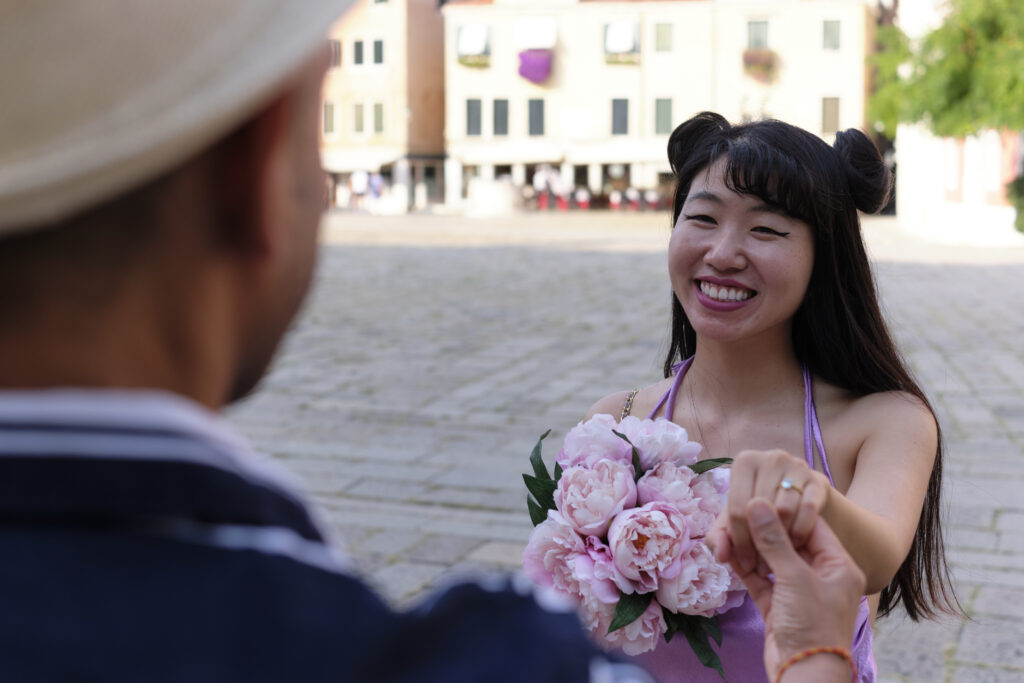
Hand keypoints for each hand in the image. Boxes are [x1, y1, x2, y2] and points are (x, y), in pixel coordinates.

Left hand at [707, 449, 829, 573]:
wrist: (801, 500)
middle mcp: (771, 458)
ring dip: (782, 541)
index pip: (737, 509)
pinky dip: (801, 532)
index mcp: (744, 462)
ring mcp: (797, 466)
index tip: (745, 566)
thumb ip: (720, 538)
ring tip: (778, 556)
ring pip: (784, 511)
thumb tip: (721, 555)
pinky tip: (796, 545)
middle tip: (763, 567)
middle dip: (760, 545)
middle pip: (761, 511)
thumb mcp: (736, 521)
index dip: (740, 543)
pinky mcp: (819, 480)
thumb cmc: (761, 511)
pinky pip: (808, 511)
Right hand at [733, 498, 864, 679]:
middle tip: (741, 512)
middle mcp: (820, 576)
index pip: (811, 526)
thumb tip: (756, 503)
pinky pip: (760, 581)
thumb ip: (774, 540)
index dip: (786, 511)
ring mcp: (798, 593)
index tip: (762, 496)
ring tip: (730, 531)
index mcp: (838, 565)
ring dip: (751, 549)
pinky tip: (727, 554)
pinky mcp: (778, 608)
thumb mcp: (795, 577)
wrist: (805, 674)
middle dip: (764, 530)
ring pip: (771, 561)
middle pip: (789, 543)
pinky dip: (745, 568)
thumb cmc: (813, 625)